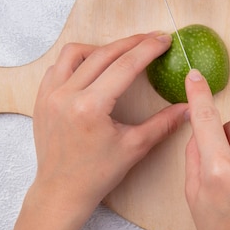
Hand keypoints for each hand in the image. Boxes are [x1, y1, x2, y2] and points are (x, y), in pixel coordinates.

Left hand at [0, 32, 187, 229]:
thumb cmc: (98, 174)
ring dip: (101, 47)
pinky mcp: (41, 98)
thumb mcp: (135, 147)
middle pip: (103, 54)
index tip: (163, 39)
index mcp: (90, 107)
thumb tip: (189, 107)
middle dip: (131, 42)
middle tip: (152, 38)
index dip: (148, 49)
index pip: (125, 66)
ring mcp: (49, 95)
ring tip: (122, 52)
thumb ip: (164, 123)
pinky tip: (94, 66)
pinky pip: (58, 66)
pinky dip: (78, 60)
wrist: (61, 191)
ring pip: (75, 52)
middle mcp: (66, 95)